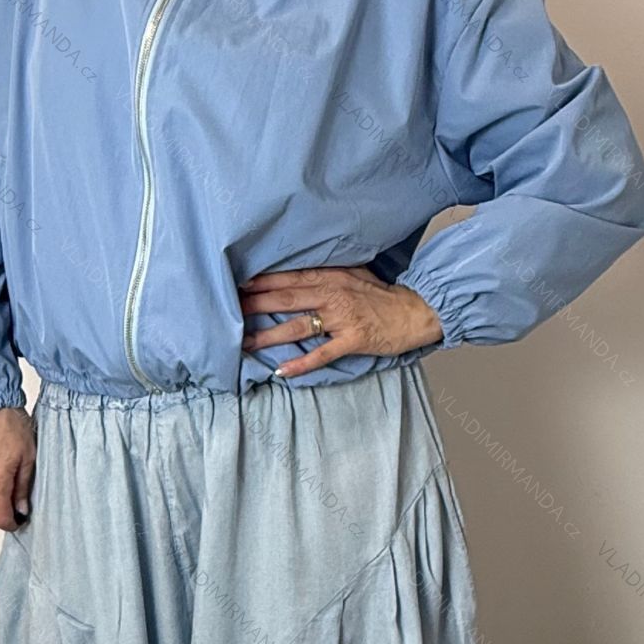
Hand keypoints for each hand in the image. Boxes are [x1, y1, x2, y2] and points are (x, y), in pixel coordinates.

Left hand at [238, 265, 443, 379]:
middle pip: (285, 299)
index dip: (260, 282)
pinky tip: (282, 371)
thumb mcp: (353, 273)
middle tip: (227, 313)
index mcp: (330, 276)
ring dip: (269, 336)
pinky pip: (322, 353)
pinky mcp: (353, 340)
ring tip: (244, 345)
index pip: (287, 277)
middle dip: (254, 306)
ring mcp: (342, 318)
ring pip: (298, 326)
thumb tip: (295, 272)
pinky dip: (301, 363)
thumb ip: (325, 273)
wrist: (416, 311)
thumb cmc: (382, 295)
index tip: (234, 286)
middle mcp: (332, 294)